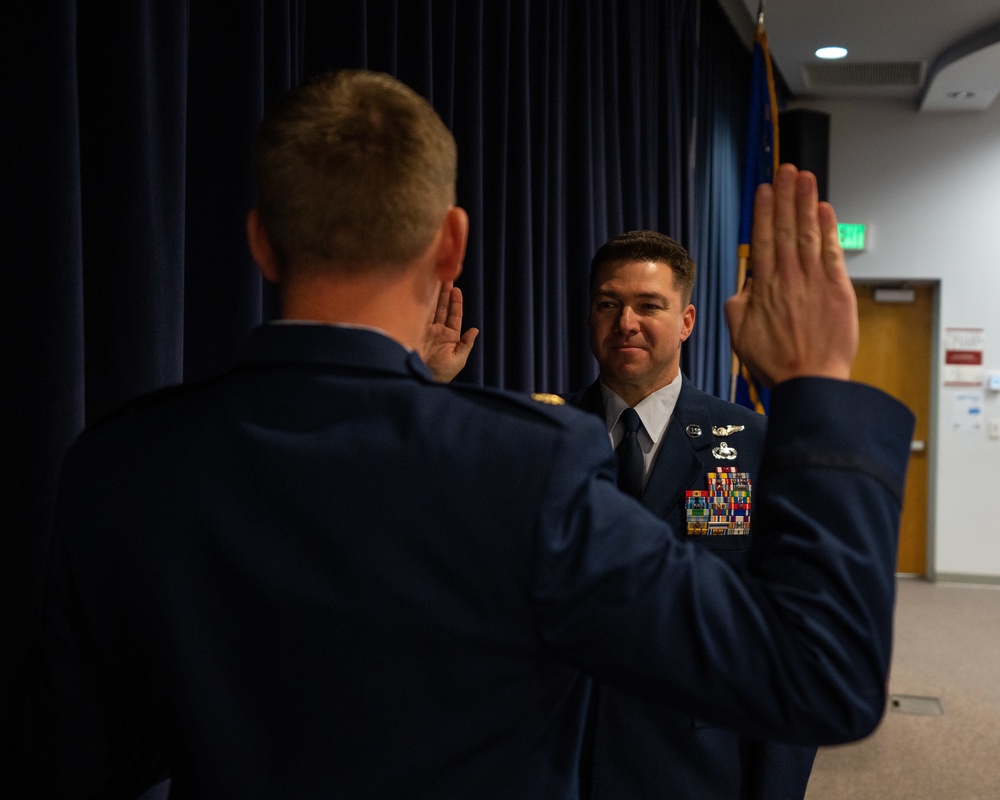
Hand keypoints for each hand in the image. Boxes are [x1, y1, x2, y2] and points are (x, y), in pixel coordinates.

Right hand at [421, 281, 479, 381]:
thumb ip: (466, 344)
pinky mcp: (415, 330)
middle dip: (444, 294)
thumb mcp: (458, 360)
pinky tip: (424, 292)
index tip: (456, 290)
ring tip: (436, 280)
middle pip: (442, 308)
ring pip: (431, 309)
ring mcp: (426, 330)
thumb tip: (475, 329)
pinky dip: (422, 303)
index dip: (456, 303)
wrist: (421, 379)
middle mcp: (438, 331)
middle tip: (446, 278)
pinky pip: (420, 314)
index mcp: (450, 337)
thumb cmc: (442, 374)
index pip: (454, 316)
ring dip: (434, 295)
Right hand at [724, 164, 857, 386]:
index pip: (763, 239)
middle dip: (786, 196)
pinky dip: (828, 228)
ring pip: (808, 232)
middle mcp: (789, 277)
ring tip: (804, 177)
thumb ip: (740, 302)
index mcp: (763, 287)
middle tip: (786, 169)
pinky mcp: (838, 289)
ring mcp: (815, 281)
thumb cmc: (774, 362)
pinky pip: (832, 251)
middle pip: (785, 227)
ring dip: (806, 202)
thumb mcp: (740, 333)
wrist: (809, 381)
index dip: (763, 211)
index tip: (764, 189)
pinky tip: (824, 208)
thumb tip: (749, 284)